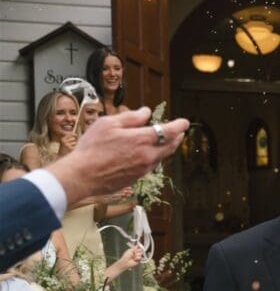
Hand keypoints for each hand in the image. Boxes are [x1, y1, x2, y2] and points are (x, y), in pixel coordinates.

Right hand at [48, 107, 188, 207]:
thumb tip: (146, 113)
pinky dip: (156, 156)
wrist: (83, 176)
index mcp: (142, 140)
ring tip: (167, 140)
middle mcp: (148, 155)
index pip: (169, 131)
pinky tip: (150, 153)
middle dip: (177, 137)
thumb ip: (131, 117)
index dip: (179, 126)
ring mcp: (144, 168)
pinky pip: (152, 164)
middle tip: (180, 131)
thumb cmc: (92, 148)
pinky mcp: (138, 177)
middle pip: (170, 145)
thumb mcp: (108, 124)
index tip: (185, 122)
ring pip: (162, 156)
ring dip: (167, 147)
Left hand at [112, 245, 142, 274]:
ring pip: (141, 254)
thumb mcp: (130, 250)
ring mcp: (138, 257)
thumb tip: (137, 245)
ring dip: (137, 255)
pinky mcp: (139, 260)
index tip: (138, 248)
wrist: (126, 262)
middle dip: (138, 251)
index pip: (139, 248)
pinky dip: (137, 258)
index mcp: (134, 251)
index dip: (139, 248)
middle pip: (141, 251)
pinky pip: (141, 258)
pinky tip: (134, 259)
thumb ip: (134, 248)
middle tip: (134, 253)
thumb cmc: (126, 256)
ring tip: (133, 257)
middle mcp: (136, 254)